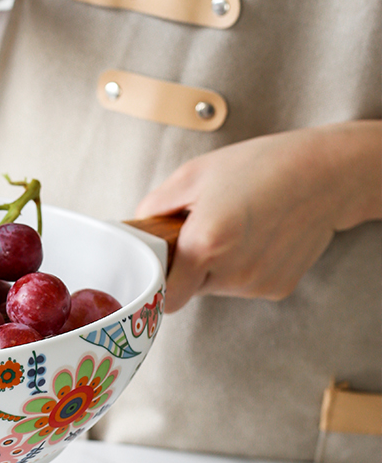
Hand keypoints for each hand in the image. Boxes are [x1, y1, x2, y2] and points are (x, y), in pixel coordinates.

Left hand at [136, 121, 381, 312]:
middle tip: (198, 234)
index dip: (156, 283)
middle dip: (185, 268)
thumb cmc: (259, 167)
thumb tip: (137, 231)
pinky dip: (241, 268)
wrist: (325, 174)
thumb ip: (153, 207)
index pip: (165, 296)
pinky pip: (242, 285)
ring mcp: (257, 284)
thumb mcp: (193, 175)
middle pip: (189, 289)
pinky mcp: (277, 288)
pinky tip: (255, 239)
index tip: (156, 269)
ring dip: (214, 267)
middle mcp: (233, 272)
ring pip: (216, 288)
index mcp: (206, 243)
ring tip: (234, 230)